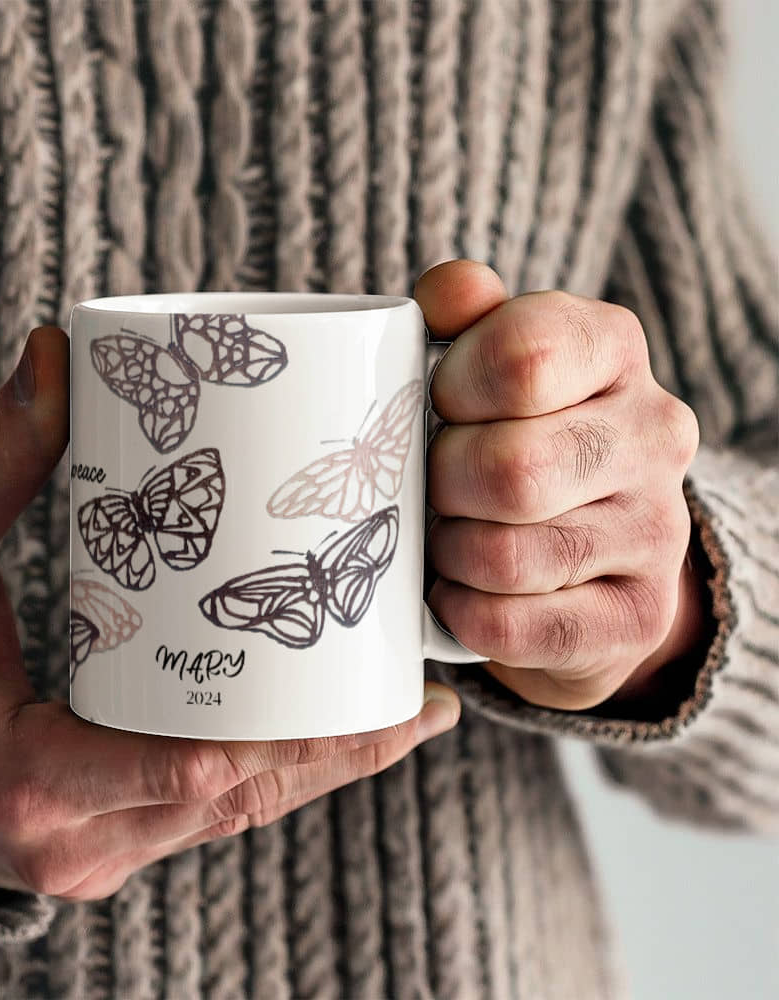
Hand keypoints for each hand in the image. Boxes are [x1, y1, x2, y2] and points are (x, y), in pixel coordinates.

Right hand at [0, 327, 460, 900]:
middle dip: (333, 750)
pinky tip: (338, 742)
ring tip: (409, 713)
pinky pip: (214, 818)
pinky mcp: (112, 844)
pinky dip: (282, 780)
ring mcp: (100, 855)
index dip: (278, 735)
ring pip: (237, 817)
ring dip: (326, 768)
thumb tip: (56, 358)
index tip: (355, 685)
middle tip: (417, 692)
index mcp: (26, 783)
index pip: (175, 771)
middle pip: (235, 800)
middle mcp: (78, 842)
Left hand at [419, 261, 703, 710]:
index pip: (522, 355)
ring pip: (507, 556)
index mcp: (612, 348)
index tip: (439, 407)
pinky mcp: (637, 617)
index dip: (452, 389)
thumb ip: (462, 312)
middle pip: (510, 468)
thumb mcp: (488, 360)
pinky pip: (517, 627)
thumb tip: (451, 291)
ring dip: (448, 555)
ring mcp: (657, 531)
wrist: (585, 546)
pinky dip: (465, 614)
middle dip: (440, 485)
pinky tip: (460, 594)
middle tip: (431, 488)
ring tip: (446, 540)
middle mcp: (654, 434)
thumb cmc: (511, 436)